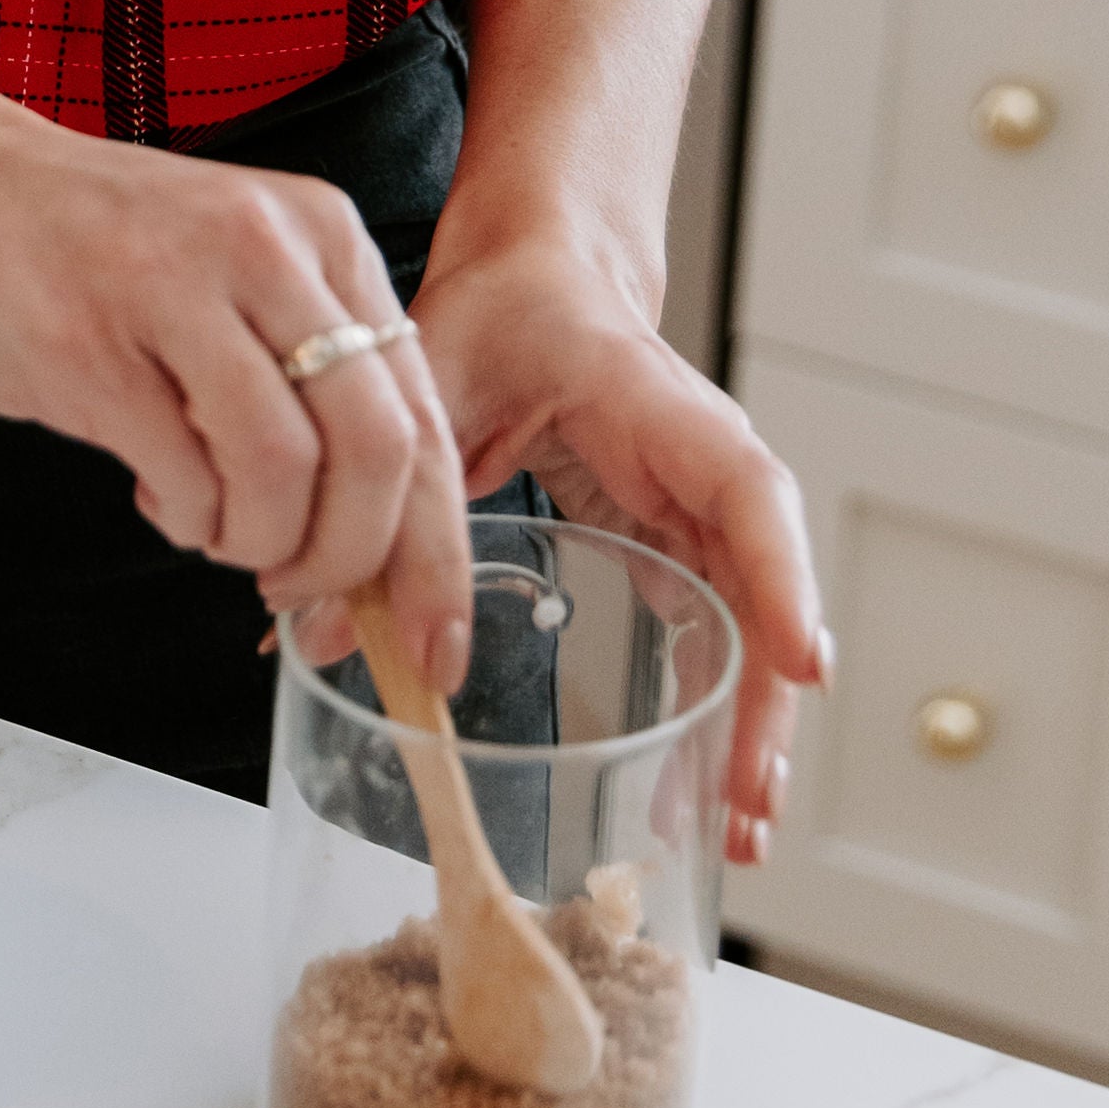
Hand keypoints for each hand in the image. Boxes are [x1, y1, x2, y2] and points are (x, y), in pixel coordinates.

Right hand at [0, 106, 478, 688]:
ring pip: (285, 474)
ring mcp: (175, 293)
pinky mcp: (92, 348)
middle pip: (378, 448)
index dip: (438, 545)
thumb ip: (311, 371)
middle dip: (351, 561)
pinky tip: (158, 493)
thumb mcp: (231, 270)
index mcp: (319, 235)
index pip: (423, 410)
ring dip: (258, 544)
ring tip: (215, 530)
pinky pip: (186, 479)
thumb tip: (379, 529)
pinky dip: (186, 519)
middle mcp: (265, 249)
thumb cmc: (81, 242)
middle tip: (304, 597)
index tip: (434, 639)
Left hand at [410, 225, 827, 864]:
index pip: (744, 491)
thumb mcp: (433, 373)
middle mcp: (700, 467)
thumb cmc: (506, 304)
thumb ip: (388, 488)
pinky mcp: (673, 546)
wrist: (540, 274)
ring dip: (748, 729)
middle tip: (747, 805)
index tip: (798, 664)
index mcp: (659, 407)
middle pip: (763, 591)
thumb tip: (310, 628)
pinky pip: (711, 634)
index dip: (778, 578)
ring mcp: (696, 513)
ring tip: (736, 832)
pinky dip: (710, 709)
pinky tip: (697, 791)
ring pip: (748, 629)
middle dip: (765, 702)